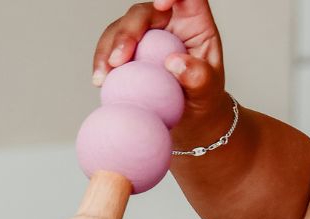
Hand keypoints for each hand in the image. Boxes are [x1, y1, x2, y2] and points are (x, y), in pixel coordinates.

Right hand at [93, 2, 223, 118]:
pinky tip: (100, 80)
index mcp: (193, 21)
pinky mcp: (132, 49)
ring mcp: (147, 34)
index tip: (161, 5)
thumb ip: (199, 77)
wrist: (191, 117)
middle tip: (118, 61)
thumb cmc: (204, 98)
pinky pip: (111, 46)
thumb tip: (174, 63)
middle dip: (127, 32)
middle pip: (142, 13)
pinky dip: (103, 61)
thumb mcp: (208, 91)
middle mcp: (168, 22)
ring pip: (121, 26)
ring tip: (103, 77)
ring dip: (107, 49)